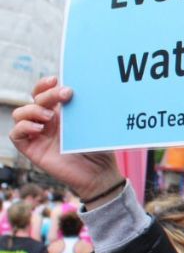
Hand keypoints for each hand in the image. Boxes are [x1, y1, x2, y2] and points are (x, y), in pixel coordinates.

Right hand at [10, 77, 122, 201]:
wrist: (99, 173)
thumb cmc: (98, 147)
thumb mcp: (92, 124)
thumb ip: (83, 108)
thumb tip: (81, 88)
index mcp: (60, 111)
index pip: (44, 91)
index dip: (45, 84)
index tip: (55, 79)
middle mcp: (47, 121)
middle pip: (34, 99)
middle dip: (47, 94)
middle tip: (66, 95)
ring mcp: (38, 134)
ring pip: (20, 113)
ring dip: (32, 110)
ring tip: (50, 117)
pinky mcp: (32, 149)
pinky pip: (16, 135)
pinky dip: (23, 127)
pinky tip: (39, 128)